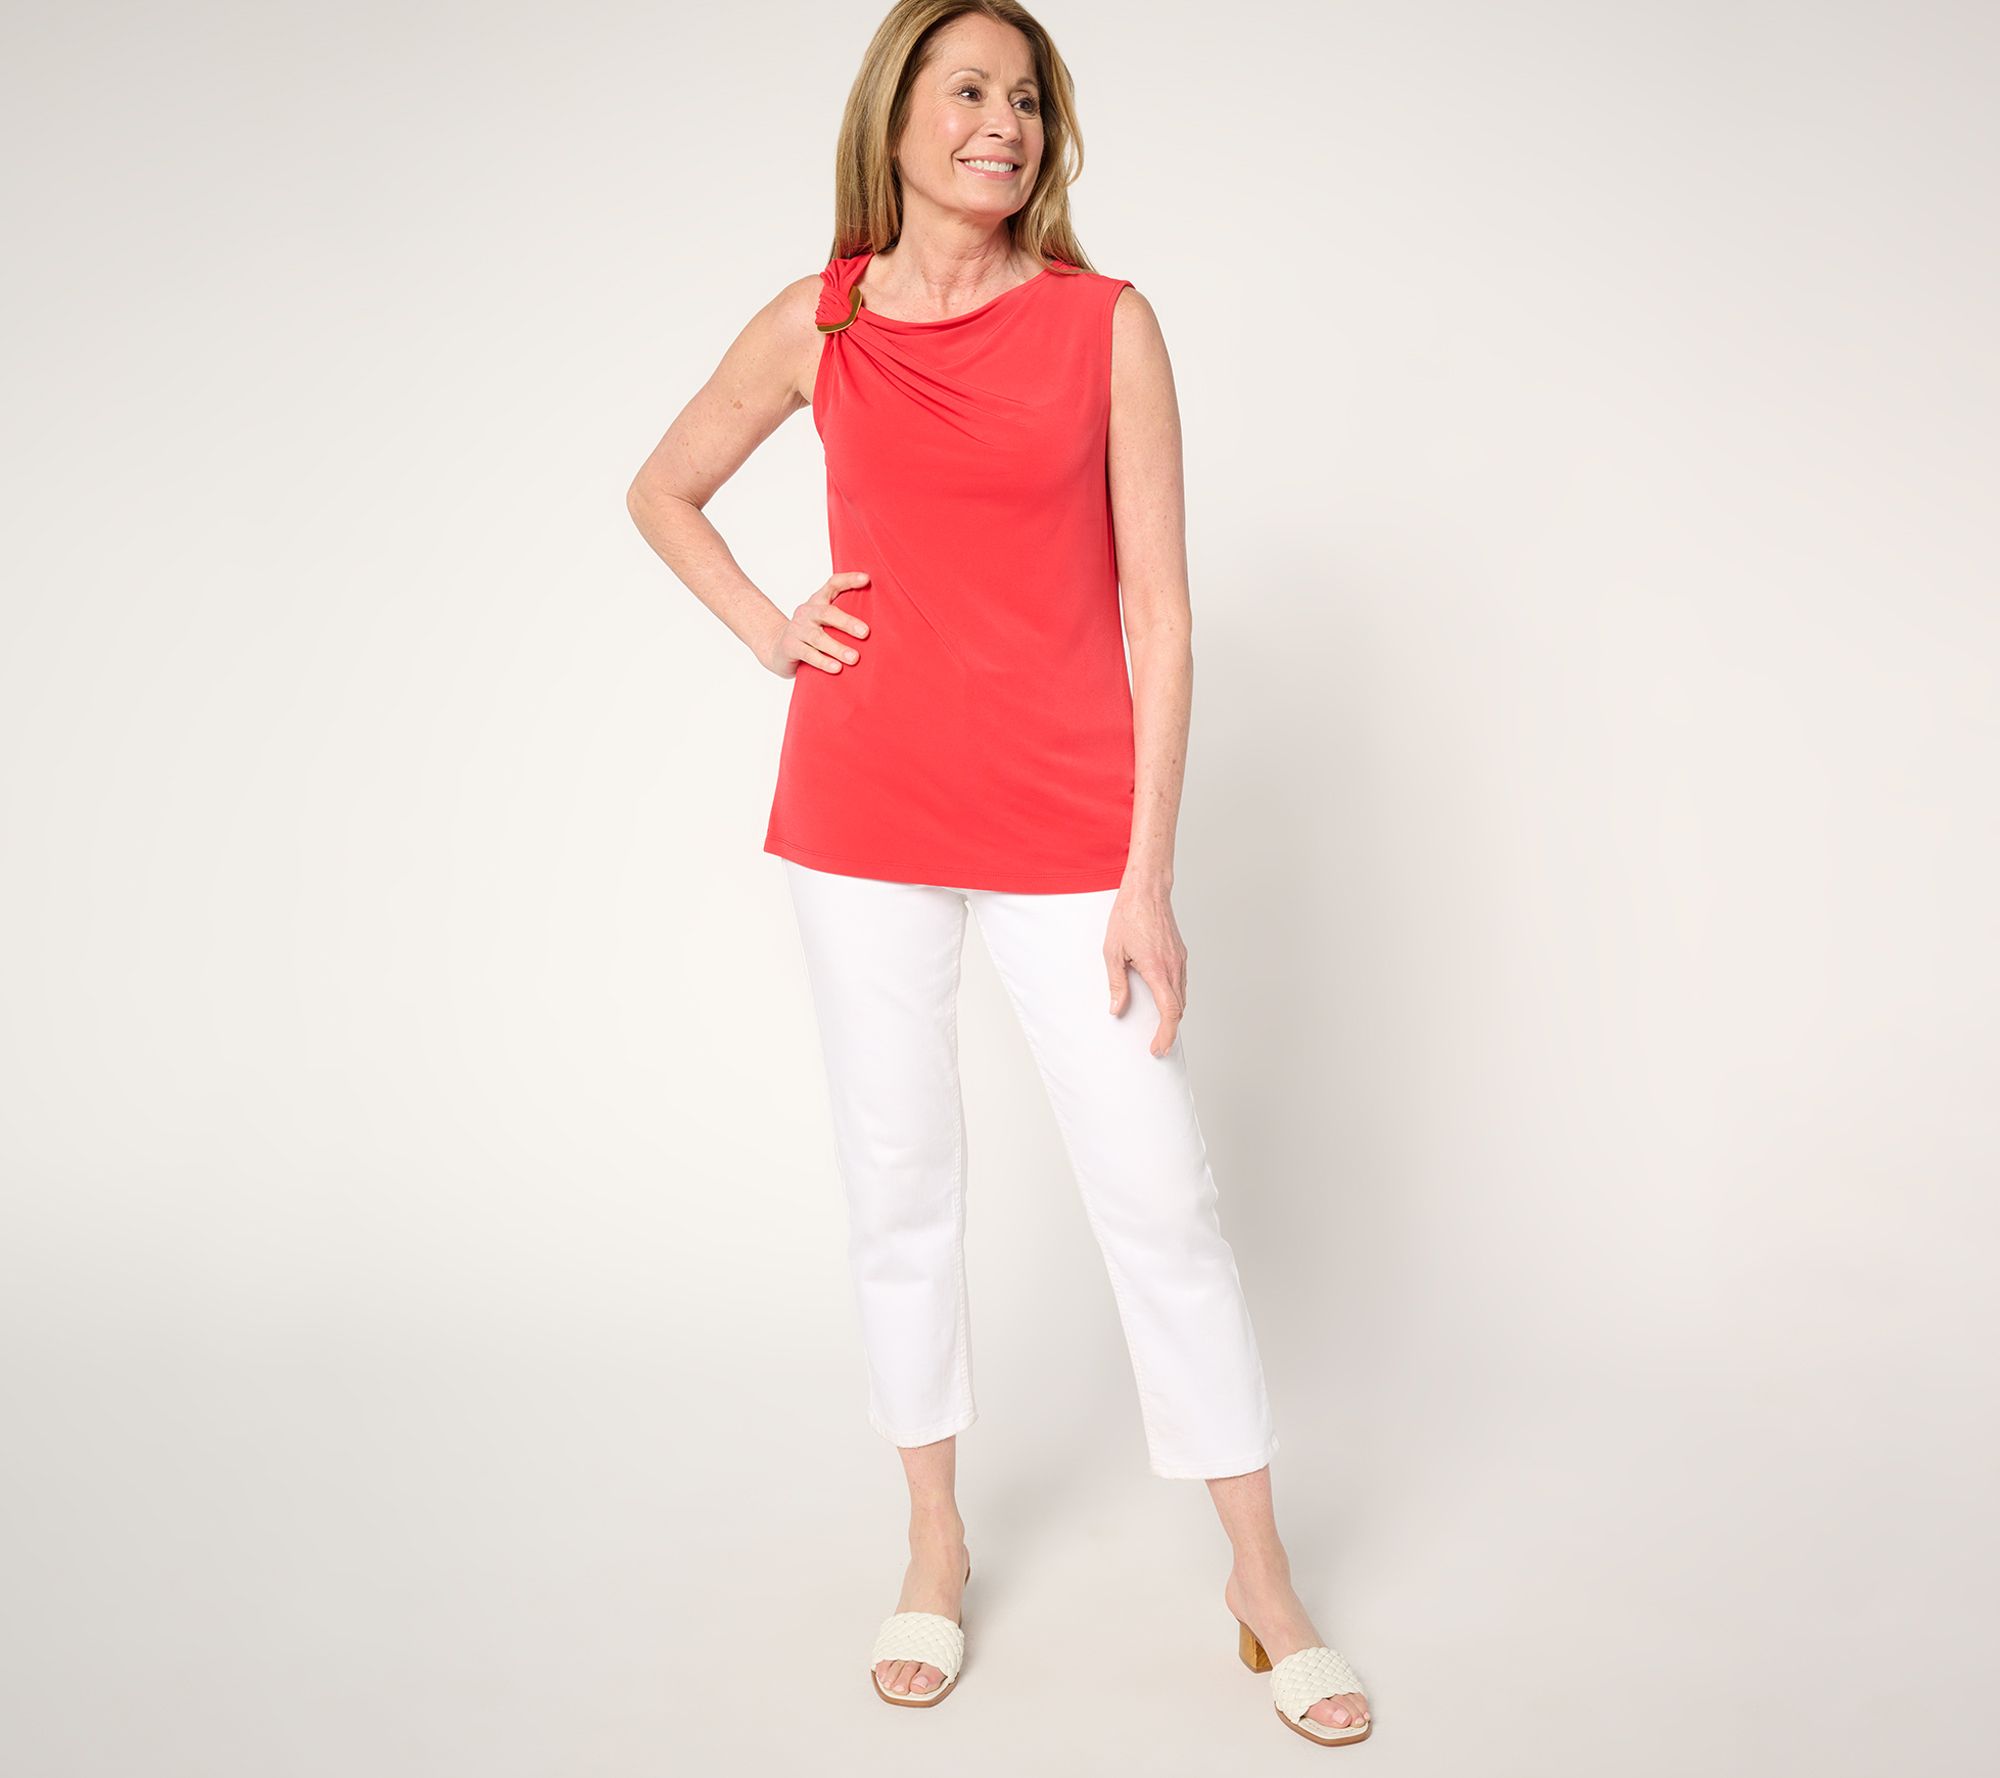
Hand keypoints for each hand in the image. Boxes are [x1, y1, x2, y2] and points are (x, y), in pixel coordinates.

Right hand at [760, 572, 870, 677]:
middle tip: (865, 633)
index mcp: (818, 601)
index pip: (832, 584)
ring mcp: (797, 629)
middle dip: (847, 622)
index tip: (867, 579)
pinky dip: (823, 661)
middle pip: (827, 612)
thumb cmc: (810, 634)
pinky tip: (837, 668)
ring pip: (818, 637)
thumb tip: (882, 621)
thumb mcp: (824, 621)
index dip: (848, 580)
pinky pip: (809, 654)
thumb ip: (843, 616)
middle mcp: (807, 612)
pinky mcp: (791, 647)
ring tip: (854, 658)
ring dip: (837, 648)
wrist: (777, 648)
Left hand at [1105, 880, 1186, 1056]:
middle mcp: (1173, 966)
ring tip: (1160, 1027)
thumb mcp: (1112, 952)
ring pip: (1182, 997)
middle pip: (1179, 1009)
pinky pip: (1182, 983)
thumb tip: (1116, 1009)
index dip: (1166, 1034)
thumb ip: (1116, 984)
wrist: (1147, 890)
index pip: (1169, 1011)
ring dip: (1173, 1015)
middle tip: (1157, 1044)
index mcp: (1156, 968)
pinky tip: (1163, 1000)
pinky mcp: (1181, 954)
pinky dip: (1175, 998)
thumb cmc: (1128, 916)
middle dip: (1169, 1030)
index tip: (1158, 1047)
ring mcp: (1180, 960)